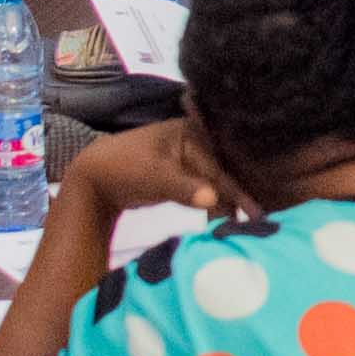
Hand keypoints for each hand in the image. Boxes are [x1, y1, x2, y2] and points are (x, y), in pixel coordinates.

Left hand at [56, 117, 244, 228]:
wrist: (96, 180)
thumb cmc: (124, 170)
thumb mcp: (155, 178)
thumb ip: (185, 189)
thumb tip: (214, 200)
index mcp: (192, 131)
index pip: (219, 165)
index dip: (237, 191)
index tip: (255, 213)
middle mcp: (197, 139)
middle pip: (224, 172)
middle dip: (239, 196)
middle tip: (259, 221)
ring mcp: (192, 156)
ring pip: (218, 182)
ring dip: (229, 202)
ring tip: (247, 224)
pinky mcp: (186, 172)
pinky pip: (208, 188)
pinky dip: (215, 203)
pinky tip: (226, 218)